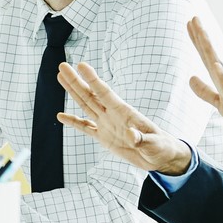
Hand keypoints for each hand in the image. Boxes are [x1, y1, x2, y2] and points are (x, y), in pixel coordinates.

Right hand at [55, 62, 192, 174]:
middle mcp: (112, 115)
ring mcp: (107, 125)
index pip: (104, 93)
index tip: (81, 65)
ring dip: (73, 92)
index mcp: (124, 112)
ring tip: (61, 77)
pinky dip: (73, 122)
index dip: (93, 79)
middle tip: (62, 65)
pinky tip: (61, 116)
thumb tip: (131, 134)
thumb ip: (142, 139)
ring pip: (86, 105)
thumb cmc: (161, 147)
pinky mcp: (104, 137)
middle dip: (75, 81)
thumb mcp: (154, 144)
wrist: (160, 157)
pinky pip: (85, 128)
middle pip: (90, 95)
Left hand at [187, 18, 222, 145]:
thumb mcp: (219, 102)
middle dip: (202, 37)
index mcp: (222, 79)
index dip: (197, 40)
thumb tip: (190, 77)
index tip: (189, 23)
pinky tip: (216, 66)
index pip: (207, 56)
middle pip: (211, 56)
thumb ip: (205, 91)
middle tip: (194, 17)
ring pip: (219, 67)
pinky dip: (222, 77)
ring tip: (203, 33)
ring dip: (210, 50)